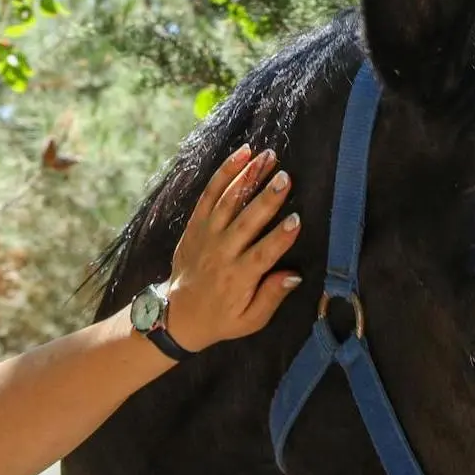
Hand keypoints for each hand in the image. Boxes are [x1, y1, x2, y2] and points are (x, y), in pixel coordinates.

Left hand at [157, 145, 300, 351]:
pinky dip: (224, 173)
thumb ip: (271, 297)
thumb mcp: (250, 320)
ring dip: (248, 177)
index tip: (296, 219)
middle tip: (285, 178)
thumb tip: (294, 276)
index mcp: (238, 278)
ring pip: (228, 201)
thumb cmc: (221, 318)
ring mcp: (206, 235)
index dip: (280, 237)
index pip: (263, 253)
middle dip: (267, 199)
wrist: (178, 315)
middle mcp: (222, 253)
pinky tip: (241, 154)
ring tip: (268, 157)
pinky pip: (209, 194)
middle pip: (246, 221)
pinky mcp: (196, 224)